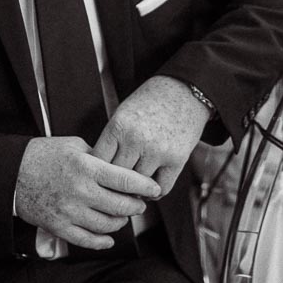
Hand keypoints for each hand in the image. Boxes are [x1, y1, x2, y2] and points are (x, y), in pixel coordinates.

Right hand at [14, 137, 160, 250]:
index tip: (154, 188)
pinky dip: (102, 241)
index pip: (125, 179)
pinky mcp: (59, 227)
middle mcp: (80, 191)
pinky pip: (87, 240)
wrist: (11, 173)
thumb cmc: (42, 155)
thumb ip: (98, 156)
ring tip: (123, 215)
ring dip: (120, 222)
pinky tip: (109, 237)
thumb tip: (119, 166)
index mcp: (86, 167)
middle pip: (120, 205)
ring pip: (107, 225)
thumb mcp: (74, 146)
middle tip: (140, 203)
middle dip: (136, 206)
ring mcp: (70, 211)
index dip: (144, 186)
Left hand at [92, 76, 210, 195]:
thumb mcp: (123, 113)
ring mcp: (157, 150)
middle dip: (116, 182)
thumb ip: (112, 140)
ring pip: (138, 185)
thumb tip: (100, 171)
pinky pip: (161, 188)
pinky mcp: (177, 159)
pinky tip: (152, 185)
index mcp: (118, 126)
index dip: (98, 171)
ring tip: (135, 187)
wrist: (184, 91)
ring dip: (136, 188)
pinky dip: (155, 191)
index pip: (98, 161)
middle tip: (116, 187)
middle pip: (117, 176)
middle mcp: (136, 139)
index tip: (99, 176)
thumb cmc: (150, 101)